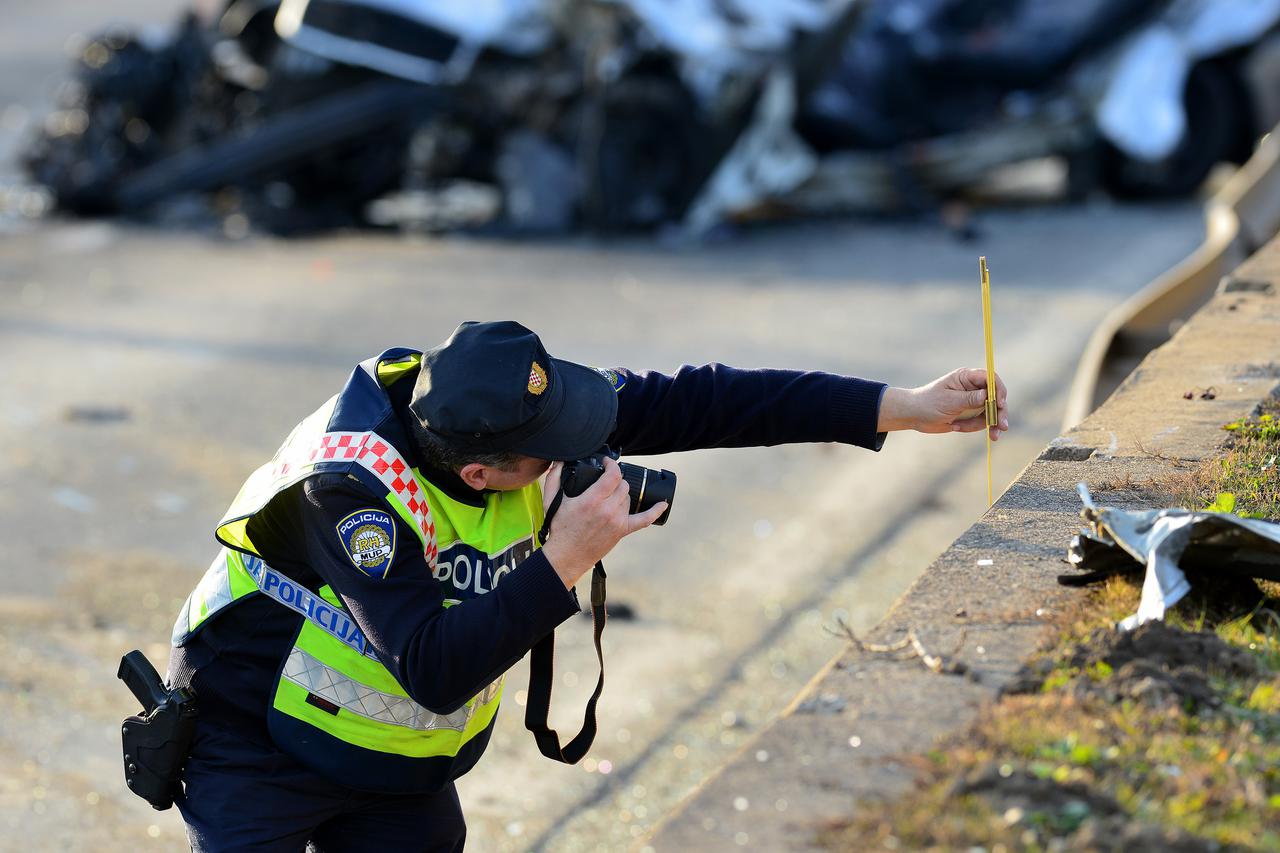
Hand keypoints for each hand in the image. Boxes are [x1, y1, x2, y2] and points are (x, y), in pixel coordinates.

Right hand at [540, 458, 668, 588]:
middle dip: (614, 480)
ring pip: (628, 498)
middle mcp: (607, 510)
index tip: (607, 463)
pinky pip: (644, 520)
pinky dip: (655, 511)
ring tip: (609, 497)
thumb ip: (554, 478)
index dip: (612, 464)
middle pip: (622, 485)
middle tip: (605, 481)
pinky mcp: (622, 531)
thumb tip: (558, 461)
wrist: (566, 556)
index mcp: (591, 500)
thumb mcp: (552, 501)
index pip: (612, 475)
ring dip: (621, 494)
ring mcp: (617, 521)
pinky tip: (663, 504)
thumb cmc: (560, 529)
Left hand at [877, 368, 1008, 440]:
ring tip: (993, 436)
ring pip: (991, 411)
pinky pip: (982, 421)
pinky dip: (977, 427)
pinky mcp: (971, 413)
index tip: (1000, 403)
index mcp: (966, 377)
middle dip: (1000, 412)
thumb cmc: (928, 403)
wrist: (914, 416)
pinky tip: (967, 430)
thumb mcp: (949, 401)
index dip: (999, 390)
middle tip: (1001, 426)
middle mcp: (973, 387)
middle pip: (996, 396)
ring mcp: (973, 401)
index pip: (991, 378)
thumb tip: (987, 395)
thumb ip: (969, 399)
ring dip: (990, 423)